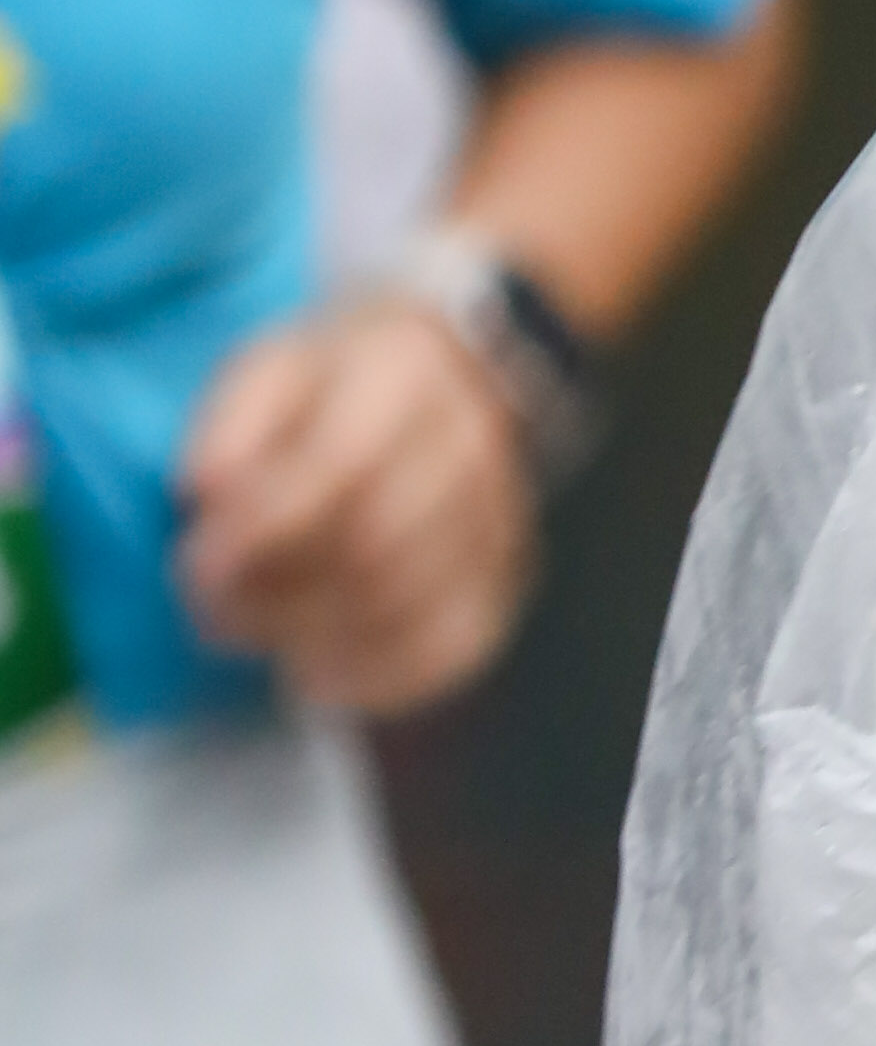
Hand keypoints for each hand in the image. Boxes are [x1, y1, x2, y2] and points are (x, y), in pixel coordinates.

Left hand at [173, 293, 535, 715]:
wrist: (453, 376)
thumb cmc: (337, 384)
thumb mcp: (270, 367)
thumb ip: (233, 425)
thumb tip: (206, 493)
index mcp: (404, 374)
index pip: (342, 466)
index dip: (262, 528)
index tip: (199, 563)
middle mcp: (468, 443)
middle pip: (377, 547)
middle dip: (280, 596)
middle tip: (218, 611)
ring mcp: (499, 515)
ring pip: (411, 604)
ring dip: (317, 639)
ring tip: (261, 634)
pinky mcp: (506, 577)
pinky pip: (453, 647)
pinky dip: (380, 678)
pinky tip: (321, 676)